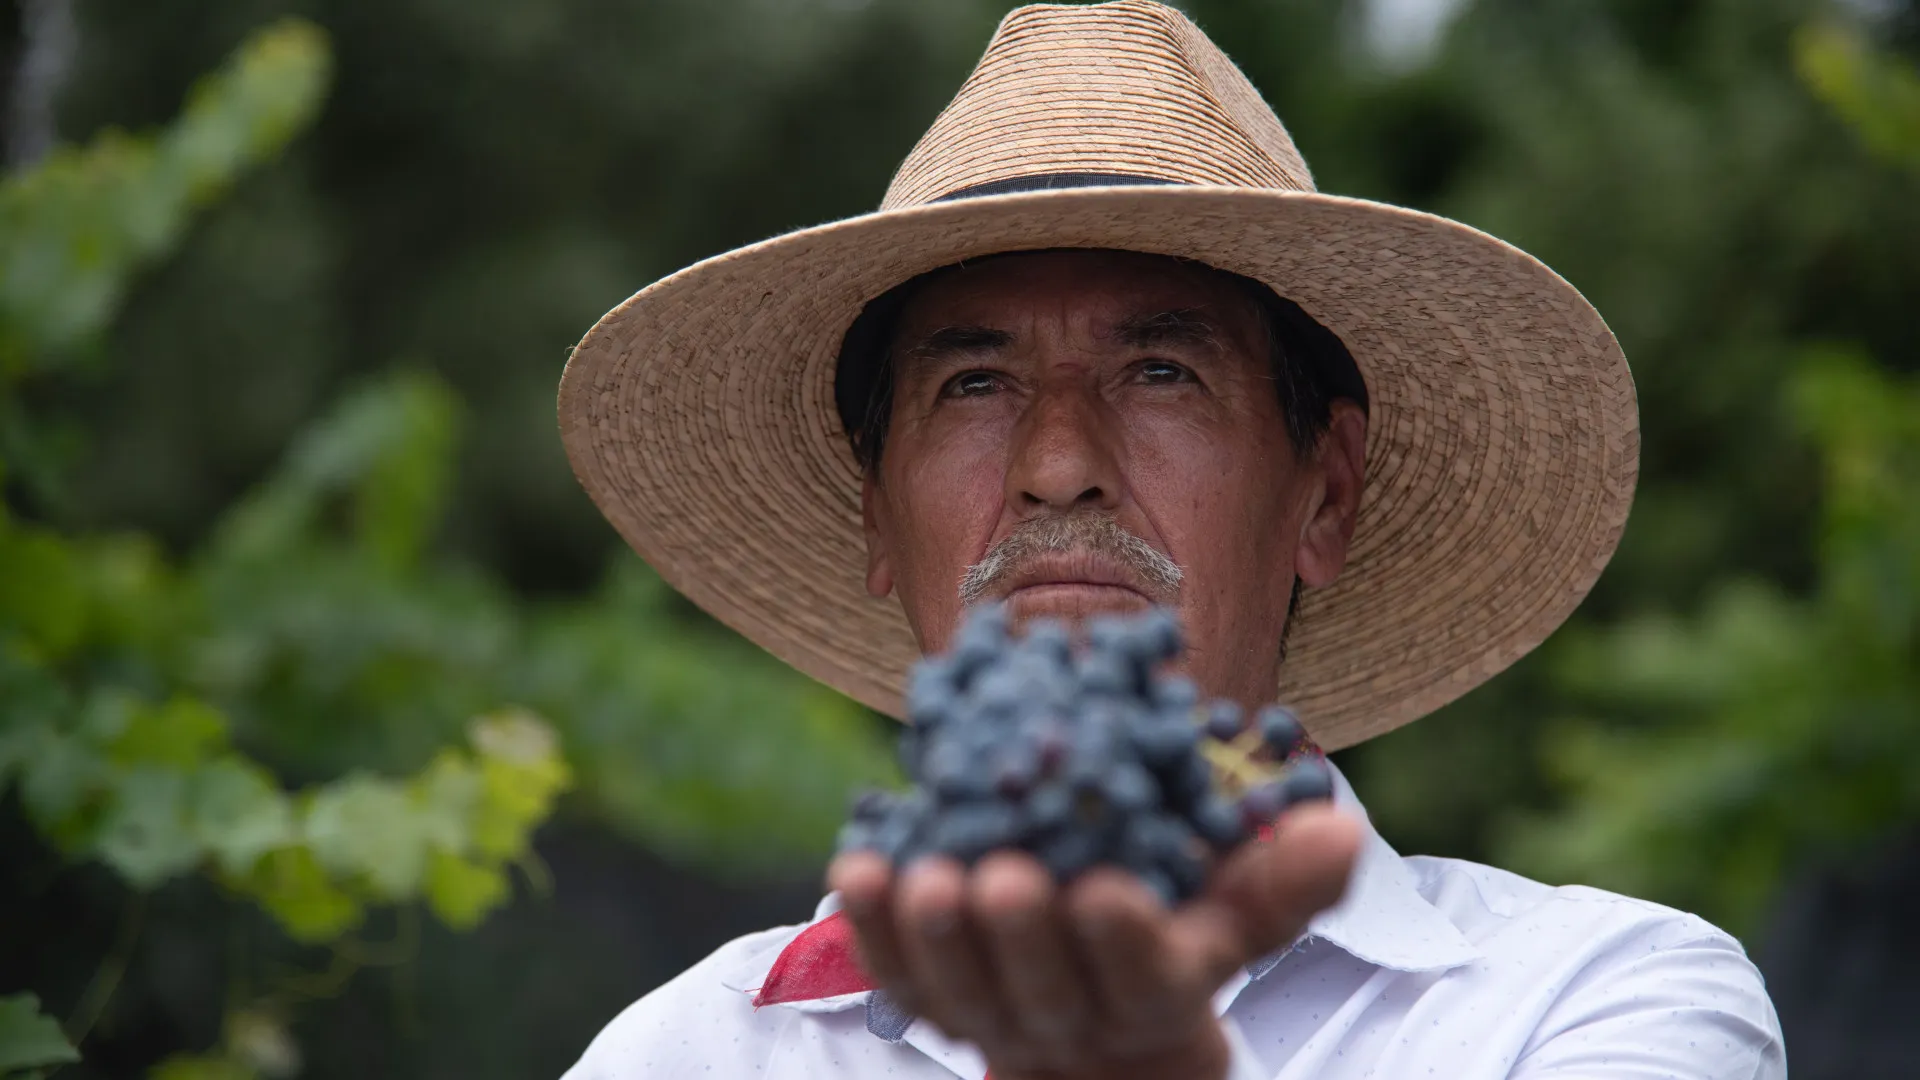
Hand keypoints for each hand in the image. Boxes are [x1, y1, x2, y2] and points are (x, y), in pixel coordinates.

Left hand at [826, 803, 1360, 1079]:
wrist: (1096, 1033)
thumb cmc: (1175, 942)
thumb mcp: (1238, 917)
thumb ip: (1282, 878)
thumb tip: (1339, 828)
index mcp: (1155, 994)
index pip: (1142, 978)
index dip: (1122, 941)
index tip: (1106, 891)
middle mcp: (1071, 1018)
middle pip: (1042, 989)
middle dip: (1019, 936)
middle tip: (1001, 876)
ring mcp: (994, 1016)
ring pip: (962, 991)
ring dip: (937, 936)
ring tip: (921, 874)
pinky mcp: (933, 1002)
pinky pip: (899, 978)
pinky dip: (875, 931)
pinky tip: (855, 869)